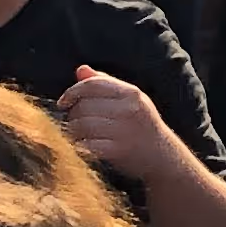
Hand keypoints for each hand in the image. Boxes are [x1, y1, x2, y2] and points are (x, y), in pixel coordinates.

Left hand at [54, 68, 176, 176]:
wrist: (162, 157)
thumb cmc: (142, 125)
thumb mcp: (131, 99)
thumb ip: (105, 83)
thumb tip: (81, 70)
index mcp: (131, 93)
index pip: (93, 85)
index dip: (72, 92)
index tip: (63, 103)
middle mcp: (129, 109)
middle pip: (83, 106)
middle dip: (72, 115)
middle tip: (74, 123)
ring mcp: (124, 130)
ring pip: (81, 126)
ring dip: (72, 132)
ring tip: (77, 135)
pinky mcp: (118, 151)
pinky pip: (86, 145)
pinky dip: (79, 146)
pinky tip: (83, 147)